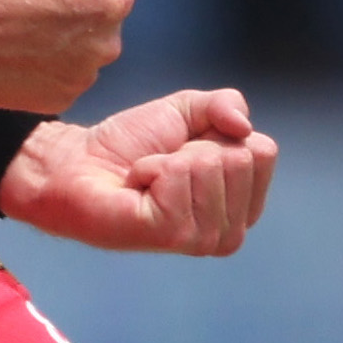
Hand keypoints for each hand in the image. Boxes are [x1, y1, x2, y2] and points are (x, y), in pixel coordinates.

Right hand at [0, 0, 134, 113]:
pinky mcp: (55, 101)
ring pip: (83, 51)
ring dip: (64, 41)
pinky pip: (61, 78)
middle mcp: (108, 41)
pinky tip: (13, 52)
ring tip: (19, 28)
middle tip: (32, 1)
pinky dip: (45, 68)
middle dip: (79, 8)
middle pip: (102, 18)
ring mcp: (81, 76)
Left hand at [0, 88, 278, 256]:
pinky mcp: (171, 235)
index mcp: (241, 205)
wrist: (78, 164)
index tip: (186, 149)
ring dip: (169, 159)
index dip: (219, 135)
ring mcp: (202, 238)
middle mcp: (229, 230)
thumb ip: (226, 104)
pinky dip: (150, 168)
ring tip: (146, 178)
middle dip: (194, 147)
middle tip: (162, 165)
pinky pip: (178, 174)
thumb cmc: (131, 145)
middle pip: (240, 157)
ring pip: (212, 163)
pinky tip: (136, 187)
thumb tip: (244, 128)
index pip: (263, 151)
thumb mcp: (189, 110)